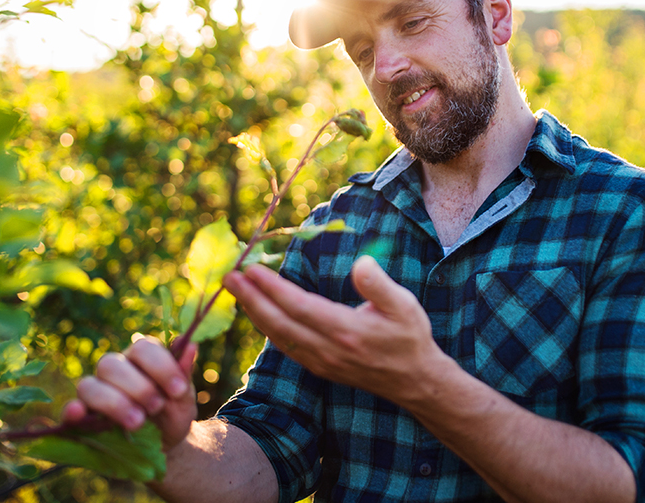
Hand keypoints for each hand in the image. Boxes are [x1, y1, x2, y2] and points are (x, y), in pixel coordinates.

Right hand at [62, 336, 197, 446]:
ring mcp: (95, 391)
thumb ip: (183, 374)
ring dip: (114, 402)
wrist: (164, 448)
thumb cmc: (172, 416)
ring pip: (89, 385)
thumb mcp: (183, 399)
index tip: (178, 390)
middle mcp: (114, 369)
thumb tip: (191, 345)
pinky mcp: (81, 416)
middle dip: (137, 387)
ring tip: (137, 422)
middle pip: (112, 364)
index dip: (161, 366)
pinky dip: (72, 411)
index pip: (143, 347)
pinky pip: (70, 408)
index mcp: (141, 359)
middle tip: (157, 407)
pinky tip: (79, 414)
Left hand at [224, 256, 448, 404]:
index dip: (272, 288)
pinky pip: (285, 347)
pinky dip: (267, 329)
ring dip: (254, 313)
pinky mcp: (320, 367)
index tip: (251, 269)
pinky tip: (257, 315)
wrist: (415, 381)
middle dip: (251, 298)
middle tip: (229, 276)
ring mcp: (321, 362)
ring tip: (236, 291)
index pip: (299, 306)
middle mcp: (328, 349)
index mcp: (346, 331)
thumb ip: (379, 285)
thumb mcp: (405, 305)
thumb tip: (360, 264)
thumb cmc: (410, 337)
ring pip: (278, 337)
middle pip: (279, 322)